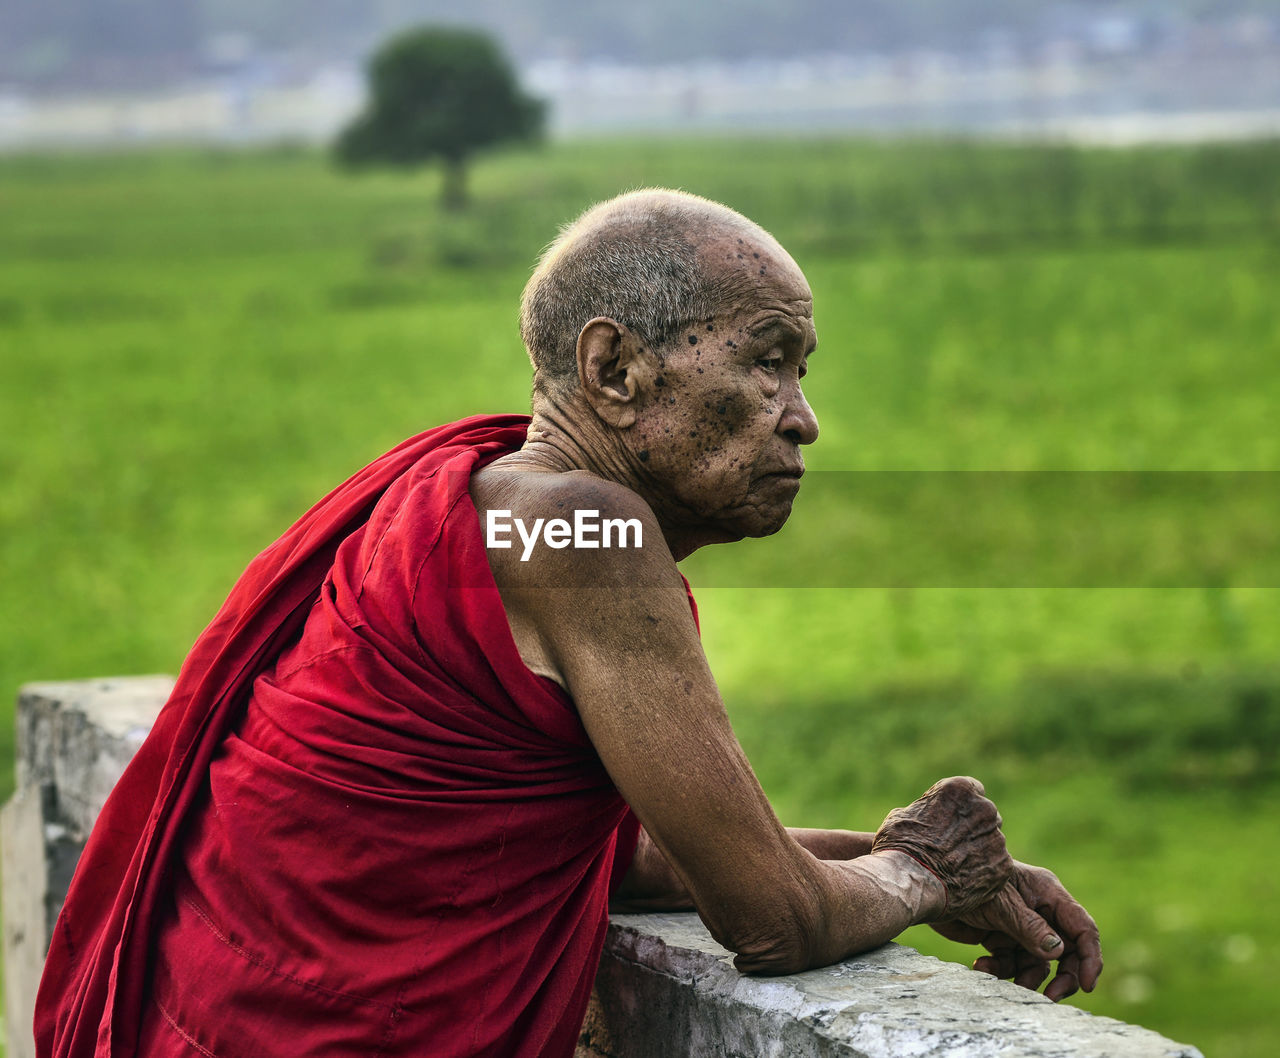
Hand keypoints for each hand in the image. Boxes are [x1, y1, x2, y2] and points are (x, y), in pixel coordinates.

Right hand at [871, 776, 1012, 917]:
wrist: (909, 880)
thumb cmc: (899, 846)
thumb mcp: (902, 815)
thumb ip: (925, 811)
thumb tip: (926, 817)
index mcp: (959, 790)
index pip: (973, 790)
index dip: (962, 807)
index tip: (953, 820)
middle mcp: (984, 809)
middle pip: (986, 817)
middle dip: (973, 829)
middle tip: (953, 847)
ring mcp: (996, 838)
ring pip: (992, 842)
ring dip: (980, 851)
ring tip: (956, 868)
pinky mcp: (1003, 866)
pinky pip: (998, 866)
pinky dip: (985, 873)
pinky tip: (965, 881)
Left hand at [931, 860, 1102, 1001]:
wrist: (929, 883)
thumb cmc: (967, 881)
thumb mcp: (1000, 905)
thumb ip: (1029, 928)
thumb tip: (1059, 952)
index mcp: (1046, 893)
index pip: (1081, 928)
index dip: (1090, 957)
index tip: (1088, 985)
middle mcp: (1039, 910)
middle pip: (1066, 952)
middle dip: (1061, 977)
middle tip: (1050, 997)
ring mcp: (1020, 926)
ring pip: (1037, 963)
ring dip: (1022, 976)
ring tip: (995, 974)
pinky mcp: (1001, 938)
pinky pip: (1011, 964)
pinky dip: (999, 970)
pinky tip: (980, 965)